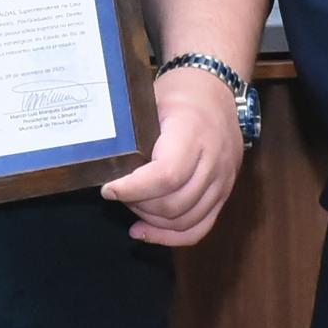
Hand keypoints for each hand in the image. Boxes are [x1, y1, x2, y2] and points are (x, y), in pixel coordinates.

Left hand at [101, 66, 248, 246]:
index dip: (134, 189)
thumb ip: (133, 134)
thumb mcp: (151, 102)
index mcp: (194, 134)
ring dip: (152, 221)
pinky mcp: (225, 194)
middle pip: (174, 204)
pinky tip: (146, 232)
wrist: (215, 90)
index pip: (167, 175)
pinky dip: (171, 237)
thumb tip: (102, 162)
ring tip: (132, 207)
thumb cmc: (178, 94)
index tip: (109, 189)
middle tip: (118, 194)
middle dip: (138, 205)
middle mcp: (214, 162)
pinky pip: (200, 228)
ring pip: (185, 221)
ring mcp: (223, 181)